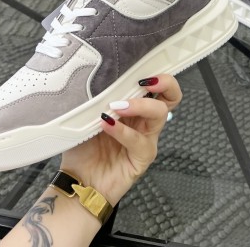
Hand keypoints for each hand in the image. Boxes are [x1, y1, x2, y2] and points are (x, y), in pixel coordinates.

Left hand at [59, 74, 181, 205]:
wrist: (77, 181)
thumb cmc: (82, 146)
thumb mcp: (87, 115)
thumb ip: (97, 97)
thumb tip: (97, 77)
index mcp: (135, 107)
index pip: (157, 86)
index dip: (158, 74)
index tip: (143, 68)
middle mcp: (144, 121)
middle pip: (171, 96)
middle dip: (164, 83)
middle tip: (144, 82)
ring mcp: (146, 139)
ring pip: (159, 113)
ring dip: (139, 105)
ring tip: (117, 105)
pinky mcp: (142, 158)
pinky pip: (139, 141)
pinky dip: (123, 130)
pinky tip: (107, 125)